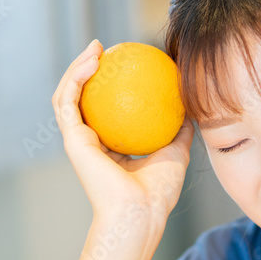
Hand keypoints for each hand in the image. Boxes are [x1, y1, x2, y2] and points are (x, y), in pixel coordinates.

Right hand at [51, 39, 193, 226]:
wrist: (141, 211)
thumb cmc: (160, 191)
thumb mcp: (176, 152)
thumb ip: (180, 129)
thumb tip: (191, 105)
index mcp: (110, 147)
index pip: (105, 109)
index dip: (110, 84)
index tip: (125, 62)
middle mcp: (91, 142)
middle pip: (83, 98)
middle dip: (89, 69)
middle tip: (106, 48)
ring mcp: (79, 140)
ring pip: (69, 94)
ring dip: (78, 66)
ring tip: (96, 48)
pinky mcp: (72, 139)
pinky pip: (69, 100)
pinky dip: (77, 78)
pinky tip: (93, 61)